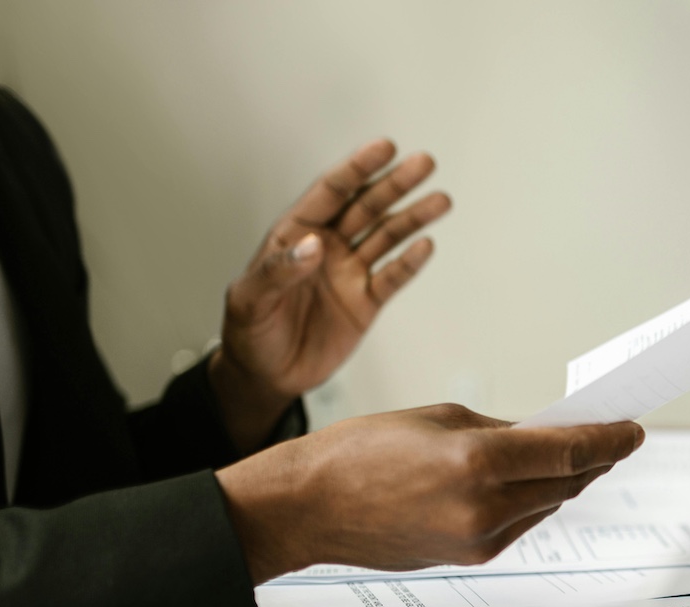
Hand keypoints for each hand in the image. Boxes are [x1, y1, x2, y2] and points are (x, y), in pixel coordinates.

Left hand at [211, 139, 451, 448]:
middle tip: (424, 163)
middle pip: (367, 207)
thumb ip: (277, 271)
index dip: (358, 168)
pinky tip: (425, 246)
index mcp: (295, 234)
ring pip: (387, 237)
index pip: (331, 192)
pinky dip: (410, 263)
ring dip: (413, 218)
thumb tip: (313, 247)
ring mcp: (349, 273)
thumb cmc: (249, 332)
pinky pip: (392, 278)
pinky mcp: (366, 302)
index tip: (384, 148)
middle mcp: (327, 247)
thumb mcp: (249, 300)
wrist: (266, 374)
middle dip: (395, 184)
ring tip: (440, 201)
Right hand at [214, 405, 643, 582]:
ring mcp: (480, 540)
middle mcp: (486, 508)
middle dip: (594, 458)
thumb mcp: (439, 419)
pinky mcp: (470, 558)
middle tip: (613, 436)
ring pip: (548, 505)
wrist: (308, 508)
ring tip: (578, 454)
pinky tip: (533, 482)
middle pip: (567, 482)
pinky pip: (521, 524)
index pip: (571, 451)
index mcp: (479, 462)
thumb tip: (548, 438)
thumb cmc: (361, 451)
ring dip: (566, 480)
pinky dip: (533, 501)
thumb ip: (502, 430)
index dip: (610, 439)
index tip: (633, 428)